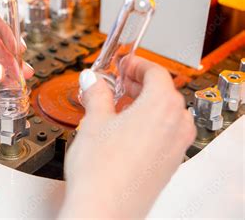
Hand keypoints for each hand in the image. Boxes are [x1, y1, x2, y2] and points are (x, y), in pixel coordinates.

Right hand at [59, 56, 195, 217]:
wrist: (104, 210)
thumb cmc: (101, 171)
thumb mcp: (94, 121)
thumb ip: (96, 94)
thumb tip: (92, 80)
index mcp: (162, 106)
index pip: (156, 72)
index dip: (136, 64)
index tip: (122, 64)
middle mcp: (176, 125)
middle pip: (164, 91)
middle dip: (138, 83)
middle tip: (117, 82)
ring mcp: (176, 147)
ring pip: (166, 113)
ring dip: (144, 103)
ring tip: (117, 106)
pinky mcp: (170, 164)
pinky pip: (165, 133)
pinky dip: (149, 123)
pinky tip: (124, 130)